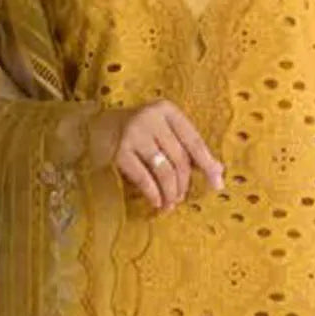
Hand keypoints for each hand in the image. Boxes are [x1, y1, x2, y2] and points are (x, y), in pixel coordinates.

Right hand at [110, 99, 224, 210]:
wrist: (95, 128)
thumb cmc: (138, 132)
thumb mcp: (163, 131)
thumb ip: (188, 148)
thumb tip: (219, 172)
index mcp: (167, 111)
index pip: (194, 141)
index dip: (207, 165)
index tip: (217, 185)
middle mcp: (151, 119)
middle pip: (179, 159)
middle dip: (183, 184)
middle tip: (180, 199)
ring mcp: (134, 134)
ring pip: (164, 170)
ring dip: (170, 192)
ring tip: (170, 204)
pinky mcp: (119, 152)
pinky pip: (144, 178)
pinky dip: (153, 193)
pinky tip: (156, 202)